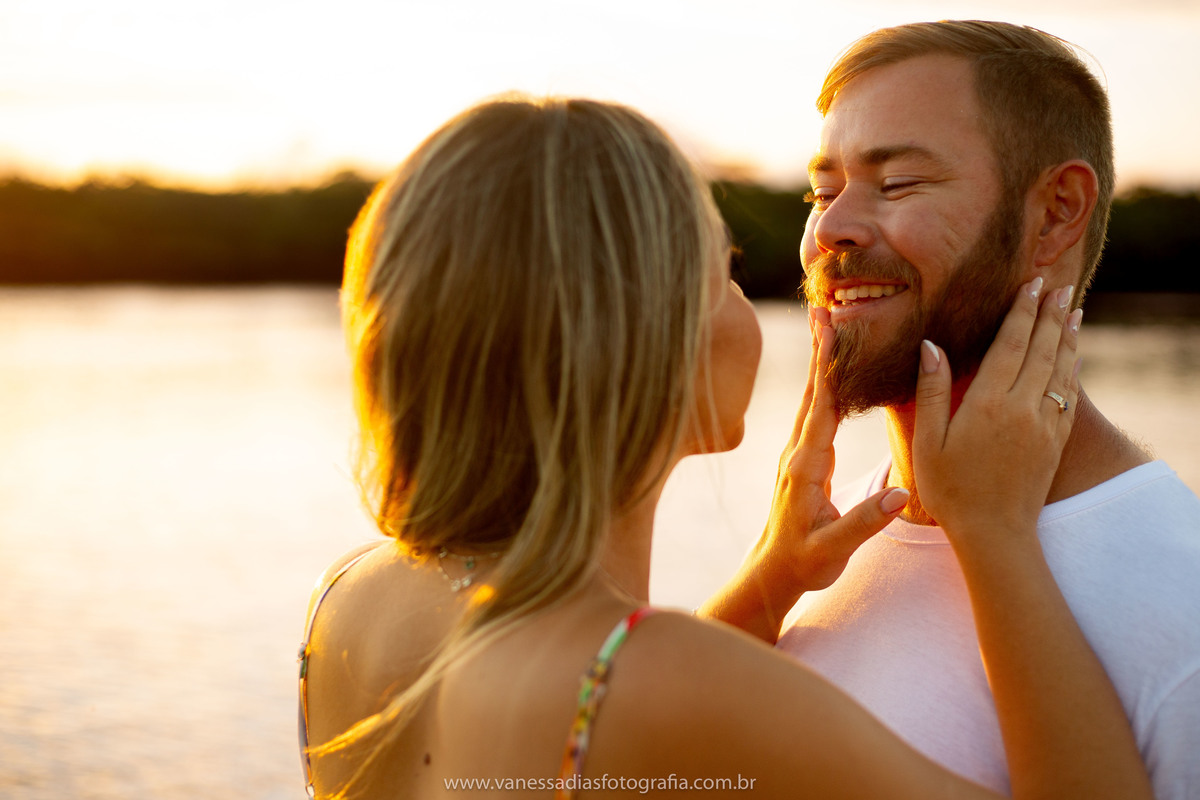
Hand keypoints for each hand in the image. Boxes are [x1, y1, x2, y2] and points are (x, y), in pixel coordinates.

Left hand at [757, 305, 908, 593]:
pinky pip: (813, 413)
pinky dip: (821, 385)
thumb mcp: (833, 549)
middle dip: (818, 349)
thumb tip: (900, 497)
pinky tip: (829, 370)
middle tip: (823, 307)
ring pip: (810, 399)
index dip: (826, 368)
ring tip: (824, 324)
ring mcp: (796, 454)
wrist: (773, 574)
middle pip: (811, 392)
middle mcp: (797, 453)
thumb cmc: (804, 563)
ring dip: (817, 361)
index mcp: (806, 467)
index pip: (820, 408)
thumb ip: (864, 522)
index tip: (830, 330)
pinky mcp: (802, 459)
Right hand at [912, 278, 1080, 544]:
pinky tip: (1073, 357)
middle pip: (1041, 350)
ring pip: (1060, 370)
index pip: (1010, 345)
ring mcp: (1043, 425)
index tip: (1032, 285)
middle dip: (1050, 315)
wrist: (993, 533)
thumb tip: (931, 346)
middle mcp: (1022, 408)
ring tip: (1073, 310)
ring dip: (1067, 337)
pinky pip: (1068, 396)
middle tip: (1059, 286)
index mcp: (987, 404)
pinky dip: (1072, 370)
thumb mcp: (927, 441)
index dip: (1022, 312)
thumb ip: (931, 390)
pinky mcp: (1054, 442)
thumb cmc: (949, 489)